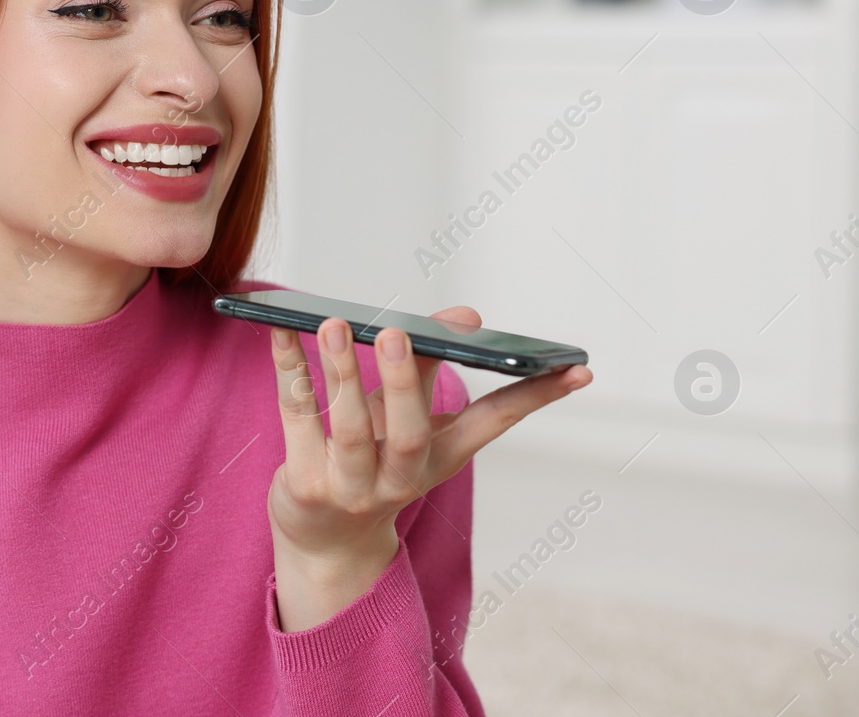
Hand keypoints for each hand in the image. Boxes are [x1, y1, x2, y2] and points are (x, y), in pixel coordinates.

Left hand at [267, 308, 591, 631]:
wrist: (325, 544)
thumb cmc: (371, 464)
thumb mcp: (408, 425)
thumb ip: (429, 367)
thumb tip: (464, 315)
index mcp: (439, 458)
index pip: (496, 424)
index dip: (536, 396)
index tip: (577, 368)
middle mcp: (400, 478)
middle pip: (408, 433)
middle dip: (404, 382)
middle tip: (396, 333)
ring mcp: (352, 487)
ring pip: (350, 430)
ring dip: (340, 374)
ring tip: (332, 326)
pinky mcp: (306, 485)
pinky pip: (295, 420)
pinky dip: (289, 372)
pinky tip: (281, 333)